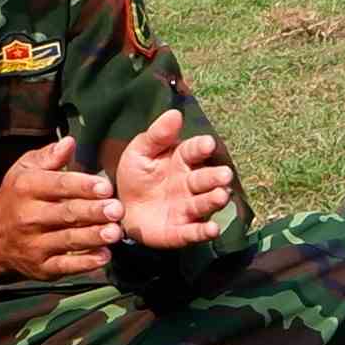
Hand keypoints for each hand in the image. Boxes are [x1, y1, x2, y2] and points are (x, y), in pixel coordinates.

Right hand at [0, 135, 122, 282]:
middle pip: (65, 213)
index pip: (58, 185)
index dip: (82, 186)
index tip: (106, 186)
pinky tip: (104, 257)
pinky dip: (84, 263)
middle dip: (93, 212)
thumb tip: (70, 142)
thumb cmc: (16, 197)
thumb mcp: (25, 170)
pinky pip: (65, 266)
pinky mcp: (41, 267)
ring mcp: (34, 244)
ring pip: (67, 240)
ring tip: (115, 232)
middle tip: (117, 209)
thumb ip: (49, 156)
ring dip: (93, 237)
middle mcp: (28, 217)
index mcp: (26, 188)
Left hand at [108, 109, 242, 251]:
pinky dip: (203, 232)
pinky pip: (192, 232)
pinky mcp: (179, 231)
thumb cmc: (136, 175)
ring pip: (203, 203)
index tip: (208, 143)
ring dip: (214, 200)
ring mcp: (186, 208)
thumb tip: (175, 113)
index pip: (193, 151)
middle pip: (205, 179)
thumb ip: (157, 135)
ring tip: (221, 195)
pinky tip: (213, 230)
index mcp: (182, 161)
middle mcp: (189, 184)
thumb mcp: (140, 151)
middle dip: (215, 177)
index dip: (201, 148)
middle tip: (224, 174)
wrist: (120, 209)